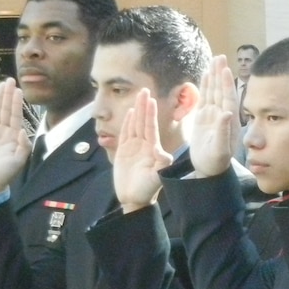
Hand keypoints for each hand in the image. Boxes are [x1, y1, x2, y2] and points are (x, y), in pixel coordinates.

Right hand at [0, 79, 31, 195]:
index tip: (18, 89)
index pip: (16, 116)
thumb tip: (23, 130)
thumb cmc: (4, 174)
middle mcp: (4, 132)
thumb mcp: (19, 161)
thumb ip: (23, 146)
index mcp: (14, 137)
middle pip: (6, 110)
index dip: (16, 103)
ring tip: (2, 84)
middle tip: (10, 80)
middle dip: (8, 95)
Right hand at [114, 89, 172, 212]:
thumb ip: (161, 165)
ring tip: (139, 96)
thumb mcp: (156, 177)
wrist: (134, 198)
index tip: (151, 98)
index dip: (150, 112)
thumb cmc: (147, 189)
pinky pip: (126, 133)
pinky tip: (130, 113)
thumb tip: (164, 153)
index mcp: (153, 149)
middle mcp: (144, 145)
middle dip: (144, 106)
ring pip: (135, 125)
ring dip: (137, 110)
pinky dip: (128, 122)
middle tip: (145, 89)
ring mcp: (134, 147)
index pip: (151, 126)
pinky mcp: (124, 151)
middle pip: (143, 121)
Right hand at [190, 55, 238, 177]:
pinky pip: (205, 98)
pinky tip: (205, 75)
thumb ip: (223, 131)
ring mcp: (213, 115)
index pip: (228, 98)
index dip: (226, 84)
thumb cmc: (216, 163)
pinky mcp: (204, 118)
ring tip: (214, 60)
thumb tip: (226, 113)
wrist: (208, 170)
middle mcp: (222, 115)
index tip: (225, 69)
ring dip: (213, 76)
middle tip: (220, 57)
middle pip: (221, 90)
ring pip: (213, 92)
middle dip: (220, 74)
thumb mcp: (220, 149)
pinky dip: (205, 86)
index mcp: (228, 122)